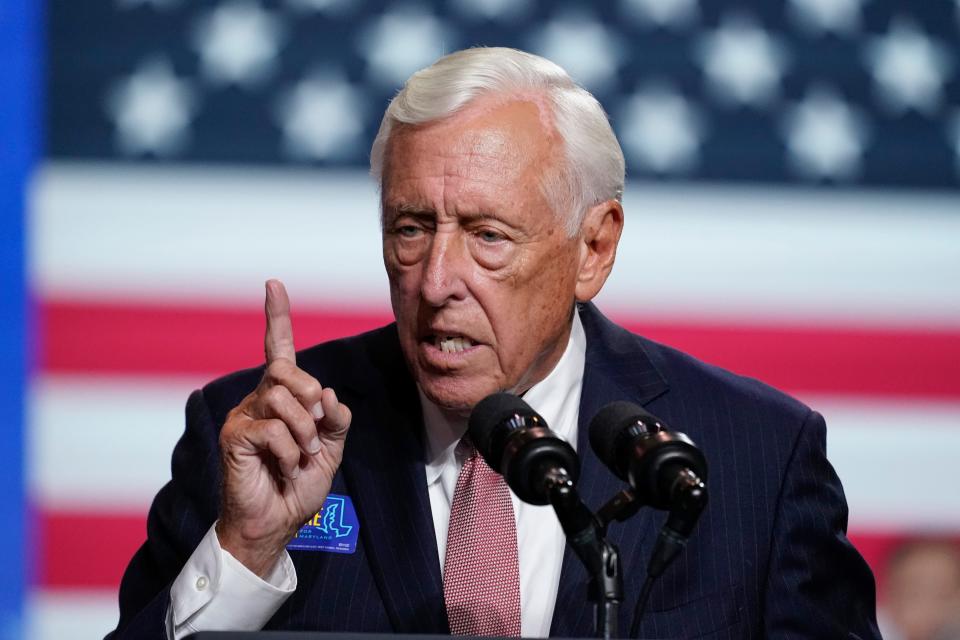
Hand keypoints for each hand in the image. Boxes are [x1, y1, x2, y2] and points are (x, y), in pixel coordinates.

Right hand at [216, 279, 351, 576]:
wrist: (277, 523)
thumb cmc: (298, 486)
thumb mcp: (331, 449)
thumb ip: (336, 419)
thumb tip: (328, 394)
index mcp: (282, 398)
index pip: (279, 349)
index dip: (277, 316)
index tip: (274, 284)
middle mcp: (258, 400)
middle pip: (286, 369)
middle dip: (310, 398)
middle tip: (315, 432)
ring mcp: (243, 417)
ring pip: (282, 398)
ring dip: (304, 431)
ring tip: (299, 457)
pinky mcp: (234, 437)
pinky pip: (272, 428)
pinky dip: (289, 450)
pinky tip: (284, 466)